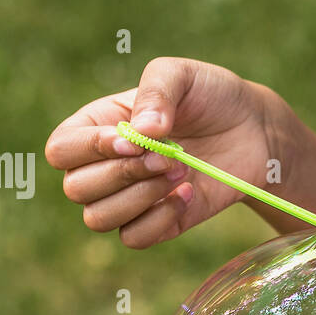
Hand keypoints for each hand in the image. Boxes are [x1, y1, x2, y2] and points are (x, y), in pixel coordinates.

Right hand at [44, 57, 277, 247]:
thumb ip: (156, 91)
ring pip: (98, 218)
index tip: (133, 140)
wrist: (255, 130)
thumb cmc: (211, 97)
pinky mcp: (159, 222)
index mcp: (97, 126)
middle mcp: (105, 165)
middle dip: (123, 174)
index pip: (61, 150)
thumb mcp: (182, 75)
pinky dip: (159, 220)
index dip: (89, 150)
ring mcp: (130, 197)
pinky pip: (133, 238)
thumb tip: (141, 132)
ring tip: (180, 172)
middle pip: (76, 188)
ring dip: (140, 198)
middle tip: (169, 156)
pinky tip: (188, 193)